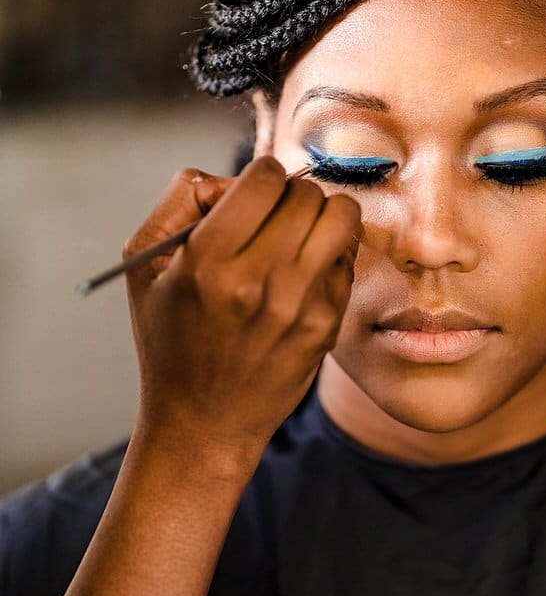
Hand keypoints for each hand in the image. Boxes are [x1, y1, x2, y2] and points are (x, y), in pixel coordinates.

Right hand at [124, 157, 361, 457]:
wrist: (204, 420)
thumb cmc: (171, 336)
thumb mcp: (146, 265)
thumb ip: (181, 202)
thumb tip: (232, 177)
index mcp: (207, 261)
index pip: (264, 178)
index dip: (261, 175)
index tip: (253, 193)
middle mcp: (259, 281)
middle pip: (308, 195)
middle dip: (293, 195)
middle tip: (276, 217)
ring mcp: (301, 304)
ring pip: (342, 218)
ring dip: (323, 216)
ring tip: (299, 235)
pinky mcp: (328, 323)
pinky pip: (347, 260)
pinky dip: (330, 256)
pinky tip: (303, 275)